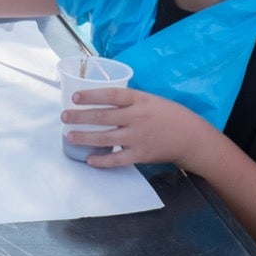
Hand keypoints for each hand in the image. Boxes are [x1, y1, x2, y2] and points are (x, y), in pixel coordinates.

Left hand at [66, 88, 222, 171]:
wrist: (191, 137)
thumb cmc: (169, 115)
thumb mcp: (150, 100)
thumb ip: (129, 101)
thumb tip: (102, 101)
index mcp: (140, 100)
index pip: (111, 95)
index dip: (91, 95)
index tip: (75, 97)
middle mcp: (137, 117)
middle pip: (103, 116)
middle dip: (80, 117)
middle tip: (64, 116)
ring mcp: (139, 137)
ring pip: (106, 137)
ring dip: (85, 137)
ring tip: (69, 136)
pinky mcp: (141, 154)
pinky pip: (118, 159)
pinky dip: (103, 160)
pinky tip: (90, 160)